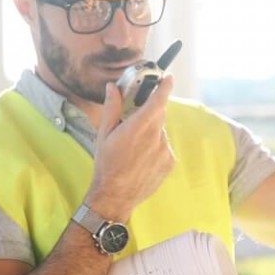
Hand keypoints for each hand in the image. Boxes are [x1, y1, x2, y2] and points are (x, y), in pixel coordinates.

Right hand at [86, 75, 175, 219]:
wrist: (116, 195)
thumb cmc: (106, 164)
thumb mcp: (104, 134)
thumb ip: (112, 108)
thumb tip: (113, 87)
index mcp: (138, 127)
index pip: (157, 101)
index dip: (164, 87)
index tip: (169, 78)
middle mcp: (156, 137)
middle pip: (159, 115)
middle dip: (149, 113)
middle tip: (134, 122)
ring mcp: (165, 151)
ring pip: (161, 132)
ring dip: (151, 133)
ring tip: (134, 149)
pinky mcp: (170, 162)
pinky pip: (165, 147)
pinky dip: (156, 148)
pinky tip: (142, 159)